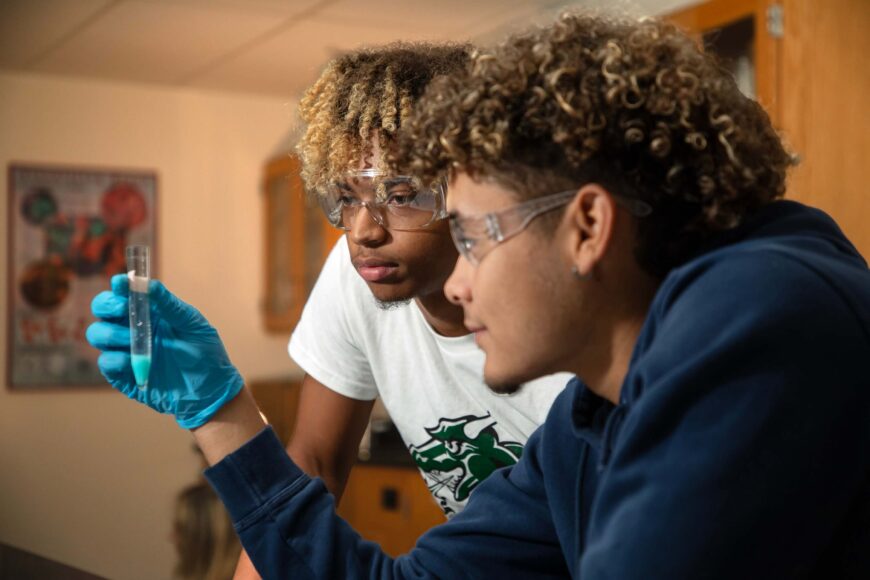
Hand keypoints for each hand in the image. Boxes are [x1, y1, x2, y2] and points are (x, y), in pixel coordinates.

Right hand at [86, 274, 243, 428]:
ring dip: (110, 333)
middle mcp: (133, 329)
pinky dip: (114, 359)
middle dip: (106, 306)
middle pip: (102, 310)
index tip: (121, 283)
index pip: (123, 294)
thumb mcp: (192, 325)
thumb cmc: (205, 353)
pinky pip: (106, 363)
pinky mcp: (124, 375)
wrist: (210, 390)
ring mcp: (126, 351)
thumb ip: (170, 306)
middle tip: (123, 309)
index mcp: (150, 313)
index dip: (119, 287)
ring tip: (132, 339)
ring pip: (98, 334)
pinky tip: (131, 361)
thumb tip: (149, 284)